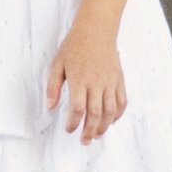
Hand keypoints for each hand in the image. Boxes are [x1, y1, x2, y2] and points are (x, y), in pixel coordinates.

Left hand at [44, 22, 127, 142]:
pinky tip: (110, 121)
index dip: (73, 123)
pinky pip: (121, 101)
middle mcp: (96, 83)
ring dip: (103, 126)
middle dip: (89, 131)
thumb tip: (50, 107)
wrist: (96, 30)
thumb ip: (53, 87)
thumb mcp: (57, 64)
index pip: (77, 109)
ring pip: (109, 111)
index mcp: (79, 80)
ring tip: (97, 135)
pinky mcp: (119, 80)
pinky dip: (117, 114)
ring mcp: (110, 82)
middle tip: (84, 141)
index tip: (69, 129)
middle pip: (95, 114)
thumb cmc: (75, 46)